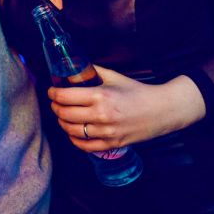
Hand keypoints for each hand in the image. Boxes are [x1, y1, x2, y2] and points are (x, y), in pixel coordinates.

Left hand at [48, 66, 205, 152]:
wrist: (162, 110)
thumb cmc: (137, 91)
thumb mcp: (113, 76)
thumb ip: (92, 71)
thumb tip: (73, 67)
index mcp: (100, 96)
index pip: (65, 97)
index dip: (53, 93)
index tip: (51, 91)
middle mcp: (102, 116)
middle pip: (65, 114)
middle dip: (55, 107)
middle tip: (55, 102)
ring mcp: (107, 132)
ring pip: (72, 131)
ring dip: (62, 123)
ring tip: (62, 116)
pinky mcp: (113, 144)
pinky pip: (86, 146)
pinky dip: (75, 140)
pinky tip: (73, 132)